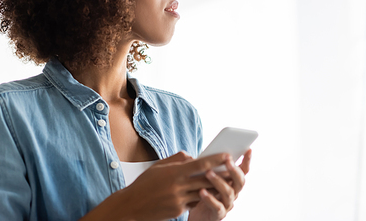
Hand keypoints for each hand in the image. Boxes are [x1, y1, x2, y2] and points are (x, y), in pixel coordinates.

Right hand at [80, 151, 230, 220]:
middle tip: (235, 169)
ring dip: (215, 187)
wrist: (131, 206)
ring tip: (227, 181)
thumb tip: (194, 157)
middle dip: (221, 174)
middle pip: (206, 179)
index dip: (216, 159)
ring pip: (203, 192)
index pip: (200, 164)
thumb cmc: (145, 183)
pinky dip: (201, 197)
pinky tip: (208, 194)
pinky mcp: (178, 211)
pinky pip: (194, 202)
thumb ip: (178, 159)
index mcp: (174, 172)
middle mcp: (178, 186)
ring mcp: (179, 200)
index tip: (228, 154)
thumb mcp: (159, 166)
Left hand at [188, 149, 251, 220]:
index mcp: (232, 182)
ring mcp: (227, 204)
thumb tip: (195, 154)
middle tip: (228, 160)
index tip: (248, 149)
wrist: (196, 214)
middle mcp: (233, 193)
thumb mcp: (203, 177)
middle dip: (234, 170)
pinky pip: (217, 206)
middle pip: (240, 181)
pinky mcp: (218, 214)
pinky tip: (202, 191)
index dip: (247, 161)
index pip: (243, 170)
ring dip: (219, 181)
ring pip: (228, 192)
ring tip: (208, 173)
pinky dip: (210, 199)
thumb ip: (204, 166)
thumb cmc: (200, 192)